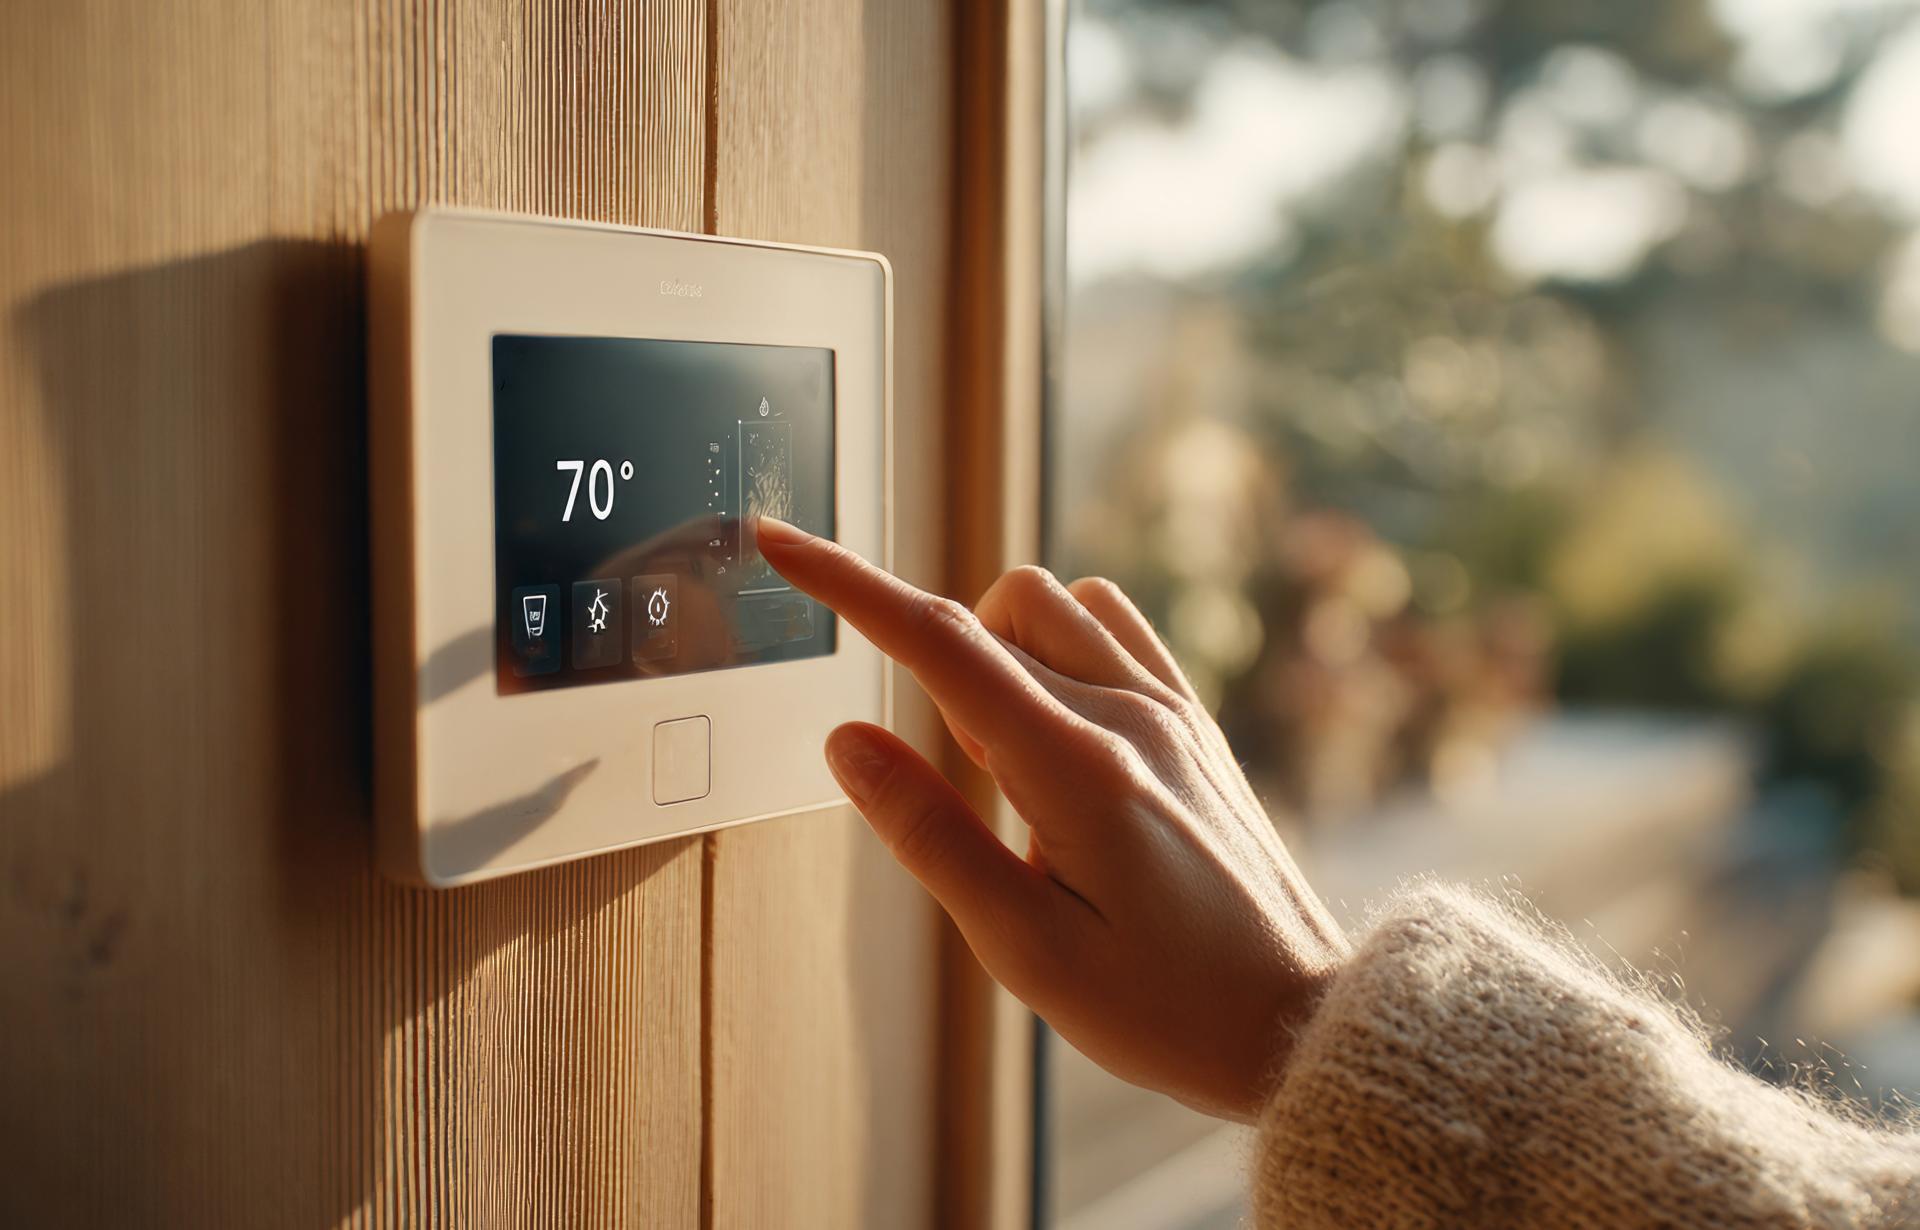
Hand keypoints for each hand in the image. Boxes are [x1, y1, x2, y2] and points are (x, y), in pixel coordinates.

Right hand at [755, 517, 1349, 1121]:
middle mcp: (1129, 713)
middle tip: (969, 786)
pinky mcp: (1196, 721)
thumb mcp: (1023, 949)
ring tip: (1014, 766)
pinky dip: (1062, 650)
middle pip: (990, 615)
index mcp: (1076, 766)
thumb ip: (930, 834)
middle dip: (938, 669)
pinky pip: (1113, 627)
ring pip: (1054, 603)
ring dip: (1001, 650)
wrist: (1295, 1020)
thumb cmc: (1165, 1006)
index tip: (781, 543)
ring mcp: (1172, 708)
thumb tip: (847, 742)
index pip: (937, 640)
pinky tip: (1064, 736)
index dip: (847, 584)